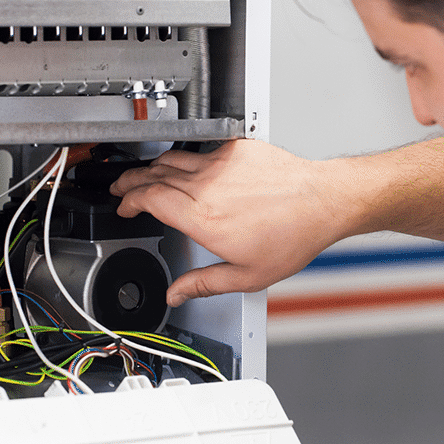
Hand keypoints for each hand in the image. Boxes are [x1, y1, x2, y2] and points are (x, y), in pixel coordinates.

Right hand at [111, 140, 347, 305]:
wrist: (322, 202)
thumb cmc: (293, 235)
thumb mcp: (247, 275)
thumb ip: (204, 283)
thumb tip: (177, 294)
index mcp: (202, 217)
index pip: (149, 199)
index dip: (129, 201)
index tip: (124, 206)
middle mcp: (207, 186)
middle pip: (154, 175)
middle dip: (131, 182)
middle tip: (121, 188)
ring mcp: (221, 164)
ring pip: (172, 159)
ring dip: (152, 167)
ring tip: (144, 175)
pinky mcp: (236, 149)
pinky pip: (200, 150)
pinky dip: (184, 158)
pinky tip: (183, 165)